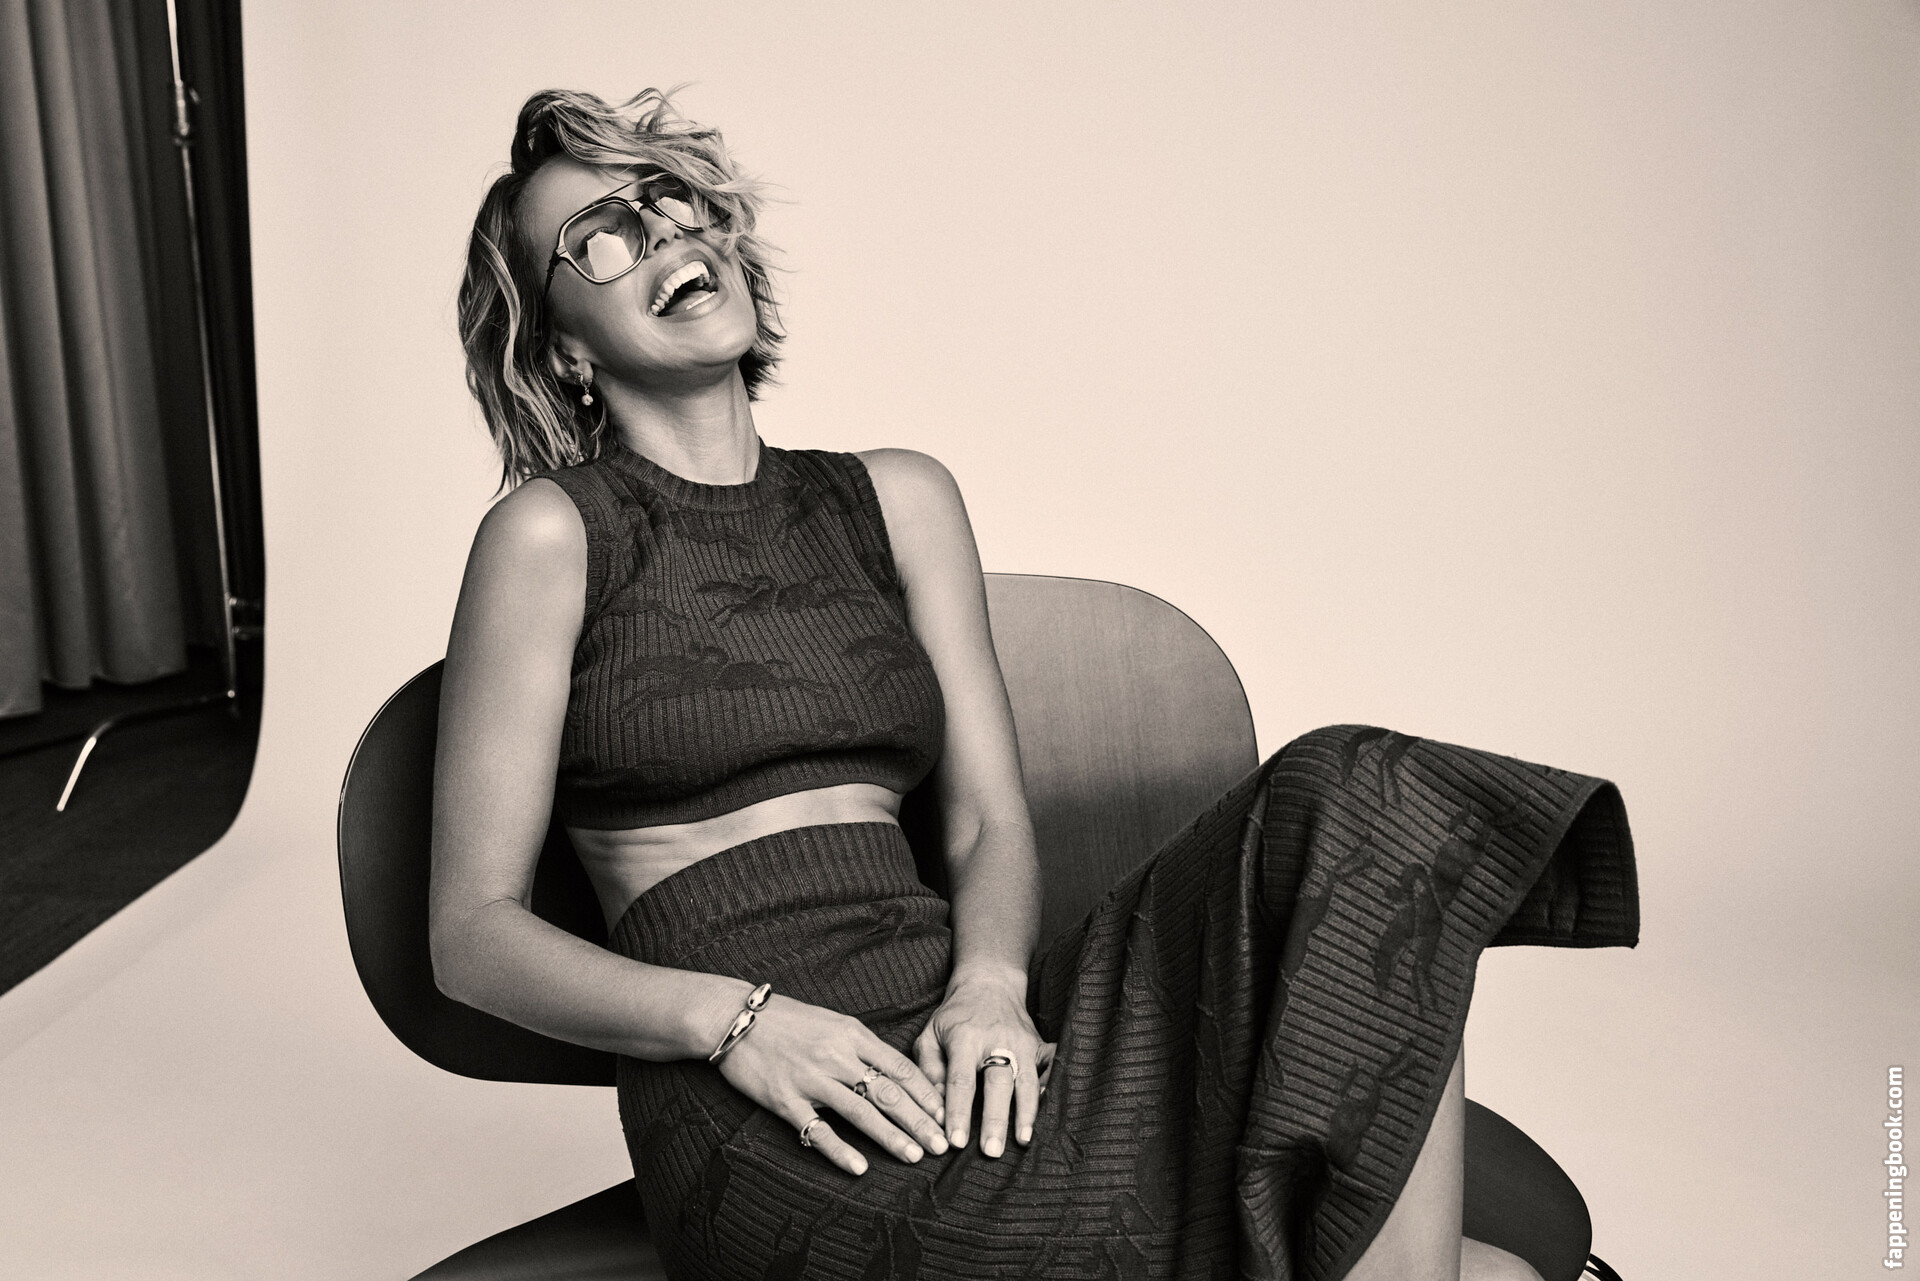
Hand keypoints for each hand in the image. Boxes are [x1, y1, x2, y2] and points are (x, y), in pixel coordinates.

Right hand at [715, 992, 949, 1175]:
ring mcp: (811, 1079)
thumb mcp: (832, 1021)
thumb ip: (862, 1046)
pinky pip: (818, 1130)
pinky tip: (861, 1168)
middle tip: (942, 1144)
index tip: (945, 1114)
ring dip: (892, 1137)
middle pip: (888, 1092)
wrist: (734, 1019)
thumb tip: (894, 1072)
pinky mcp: (785, 1100)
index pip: (900, 1067)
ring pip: (862, 1112)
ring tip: (915, 1156)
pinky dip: (841, 1151)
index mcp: (852, 1034)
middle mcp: (836, 1056)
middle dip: (920, 1120)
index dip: (926, 1094)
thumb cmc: (786, 1020)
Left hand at [913, 968, 1045, 1156]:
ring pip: (1026, 1080)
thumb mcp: (930, 1034)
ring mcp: (1022, 1041)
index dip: (959, 1113)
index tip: (955, 1142)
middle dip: (995, 1119)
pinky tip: (1048, 1113)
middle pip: (997, 1083)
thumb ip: (928, 1069)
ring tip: (1022, 1141)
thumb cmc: (954, 1016)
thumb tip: (935, 1109)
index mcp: (964, 1038)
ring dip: (1025, 1113)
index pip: (960, 1081)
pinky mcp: (1039, 1043)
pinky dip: (1051, 1089)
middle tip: (990, 1152)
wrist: (989, 982)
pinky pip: (1050, 1067)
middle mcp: (996, 1040)